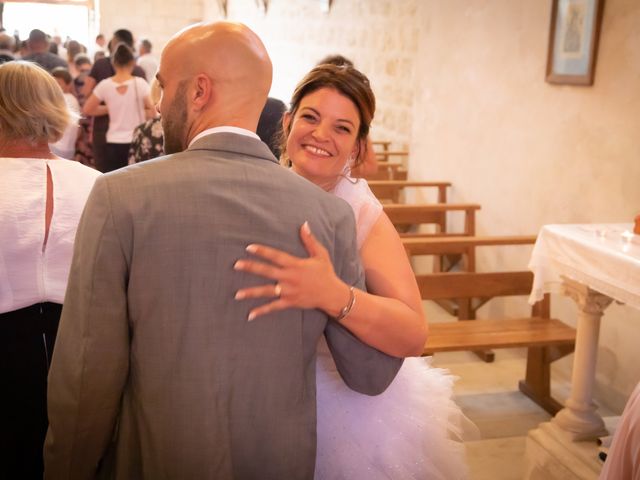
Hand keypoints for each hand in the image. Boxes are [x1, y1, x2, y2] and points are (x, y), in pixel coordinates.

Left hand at [234, 222, 350, 319]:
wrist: (332, 294)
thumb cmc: (326, 273)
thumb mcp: (320, 254)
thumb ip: (310, 240)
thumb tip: (304, 224)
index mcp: (295, 265)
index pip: (276, 256)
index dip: (262, 251)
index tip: (249, 247)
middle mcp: (290, 278)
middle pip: (267, 271)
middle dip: (251, 268)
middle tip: (236, 265)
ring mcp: (289, 291)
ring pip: (267, 291)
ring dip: (252, 293)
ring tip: (237, 294)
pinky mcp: (290, 302)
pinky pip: (274, 307)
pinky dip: (262, 311)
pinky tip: (250, 315)